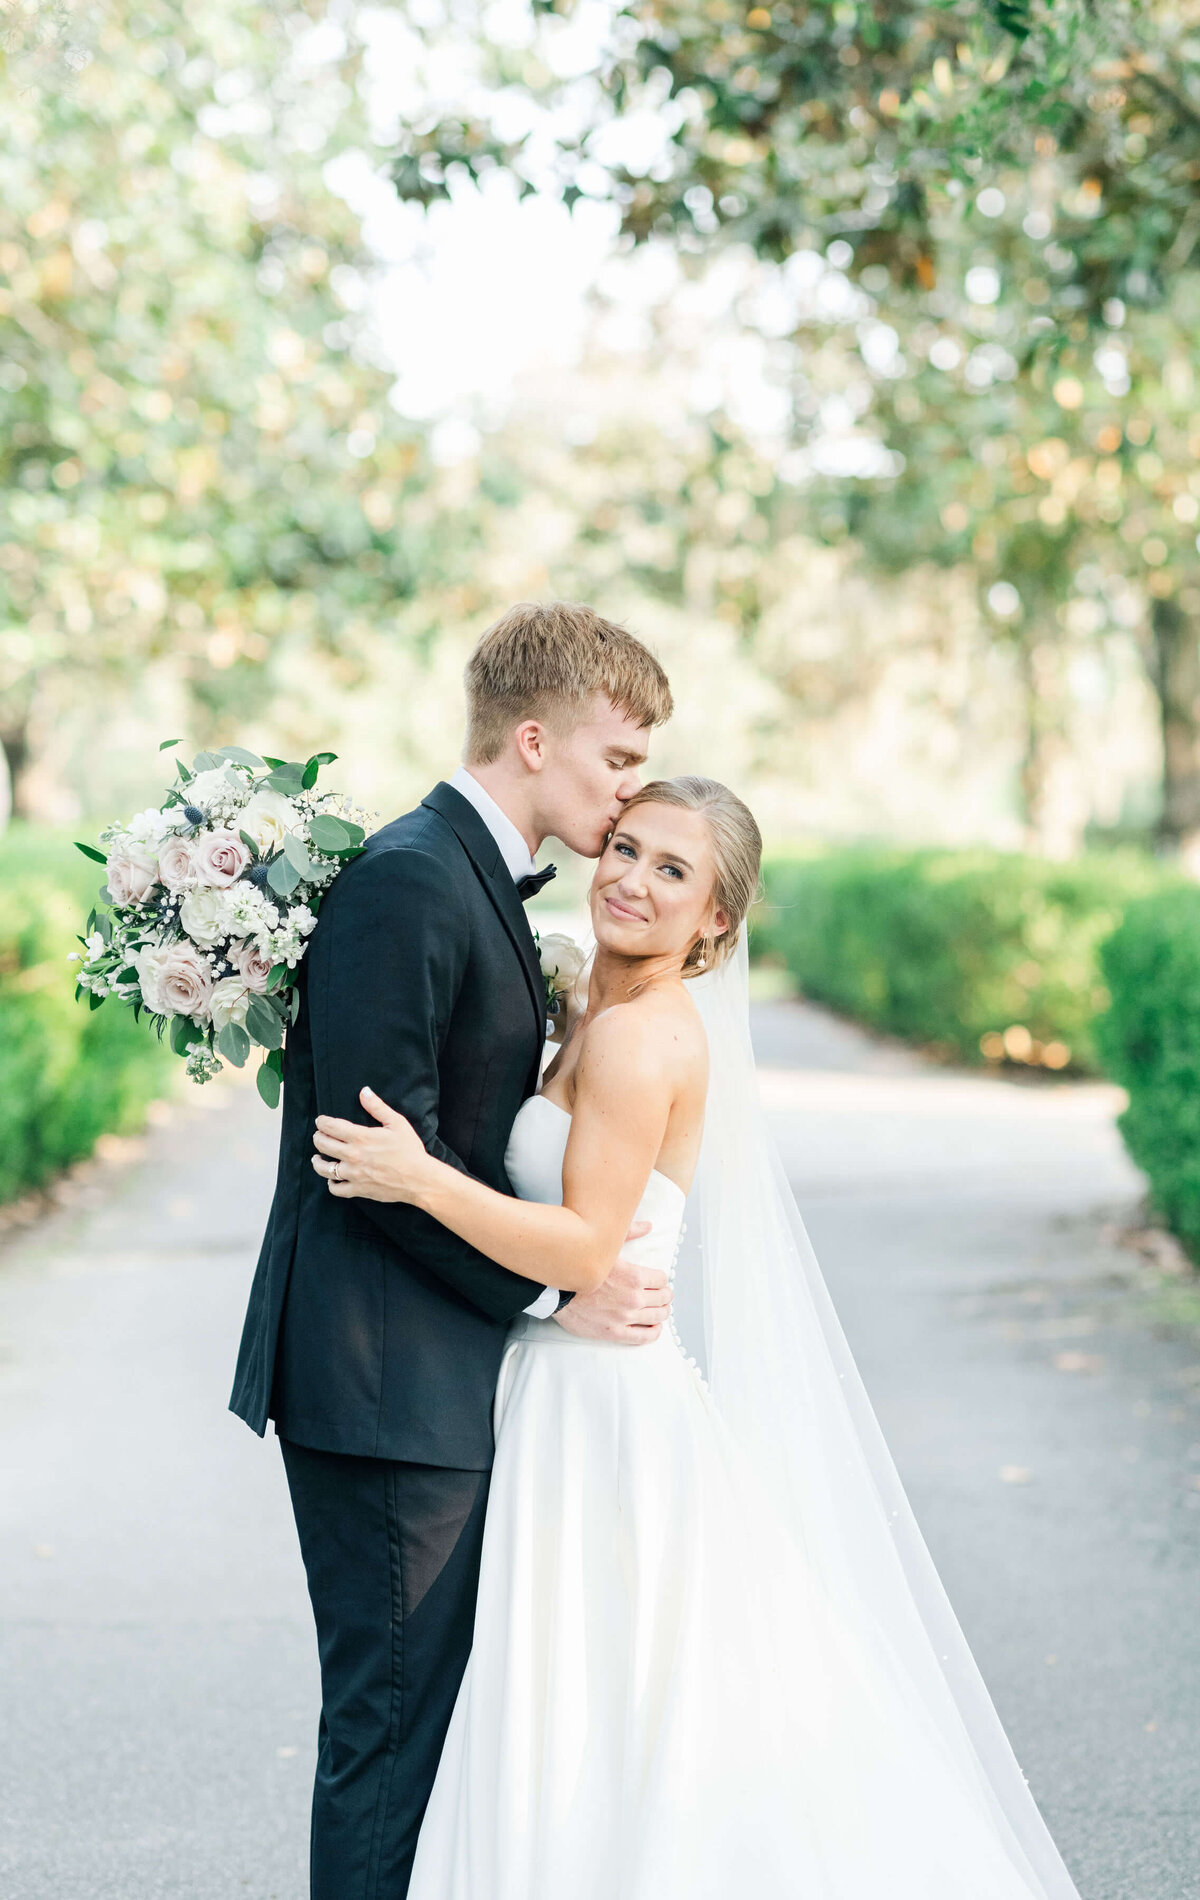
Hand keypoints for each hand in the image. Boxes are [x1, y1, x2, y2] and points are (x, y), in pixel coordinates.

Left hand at [312, 1088, 429, 1202]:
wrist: (419, 1179)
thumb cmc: (410, 1150)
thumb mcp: (397, 1123)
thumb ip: (378, 1107)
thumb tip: (364, 1091)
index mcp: (361, 1137)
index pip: (331, 1126)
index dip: (322, 1122)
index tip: (320, 1121)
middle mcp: (353, 1155)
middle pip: (323, 1145)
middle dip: (318, 1138)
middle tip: (318, 1135)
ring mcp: (354, 1174)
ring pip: (324, 1168)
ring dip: (317, 1162)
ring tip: (317, 1158)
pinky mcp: (358, 1189)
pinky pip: (336, 1189)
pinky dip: (331, 1184)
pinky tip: (332, 1179)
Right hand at [553, 1222, 671, 1345]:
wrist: (555, 1290)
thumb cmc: (579, 1266)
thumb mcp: (605, 1245)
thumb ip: (629, 1232)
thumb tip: (648, 1225)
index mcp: (634, 1276)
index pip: (662, 1279)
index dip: (661, 1278)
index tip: (657, 1280)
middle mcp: (633, 1298)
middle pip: (663, 1298)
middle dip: (664, 1295)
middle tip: (661, 1294)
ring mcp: (625, 1317)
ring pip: (657, 1316)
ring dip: (662, 1311)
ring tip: (660, 1308)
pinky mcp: (615, 1332)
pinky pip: (644, 1337)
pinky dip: (654, 1332)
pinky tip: (655, 1327)